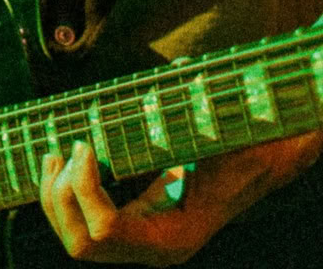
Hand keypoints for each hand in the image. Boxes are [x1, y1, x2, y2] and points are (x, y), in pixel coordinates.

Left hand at [36, 131, 322, 262]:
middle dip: (63, 195)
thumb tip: (183, 74)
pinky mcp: (134, 227)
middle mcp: (156, 249)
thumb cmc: (248, 144)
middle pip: (82, 244)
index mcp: (176, 235)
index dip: (84, 187)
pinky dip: (65, 198)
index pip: (106, 229)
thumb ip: (207, 113)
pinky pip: (84, 227)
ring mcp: (142, 242)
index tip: (85, 143)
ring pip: (77, 241)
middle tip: (68, 147)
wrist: (268, 163)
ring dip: (56, 197)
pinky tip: (63, 161)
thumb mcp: (227, 131)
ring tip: (54, 152)